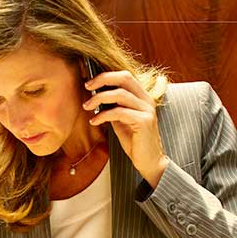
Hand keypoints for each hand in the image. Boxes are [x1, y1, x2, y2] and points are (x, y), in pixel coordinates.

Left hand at [84, 69, 167, 187]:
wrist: (150, 161)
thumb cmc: (135, 142)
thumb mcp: (121, 120)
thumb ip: (113, 107)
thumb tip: (96, 96)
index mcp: (143, 97)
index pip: (125, 76)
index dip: (106, 76)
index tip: (90, 82)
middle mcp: (147, 100)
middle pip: (124, 78)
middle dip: (103, 79)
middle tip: (87, 86)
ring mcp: (147, 110)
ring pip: (120, 94)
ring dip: (99, 98)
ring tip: (87, 106)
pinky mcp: (144, 121)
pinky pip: (119, 112)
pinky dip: (104, 115)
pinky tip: (94, 121)